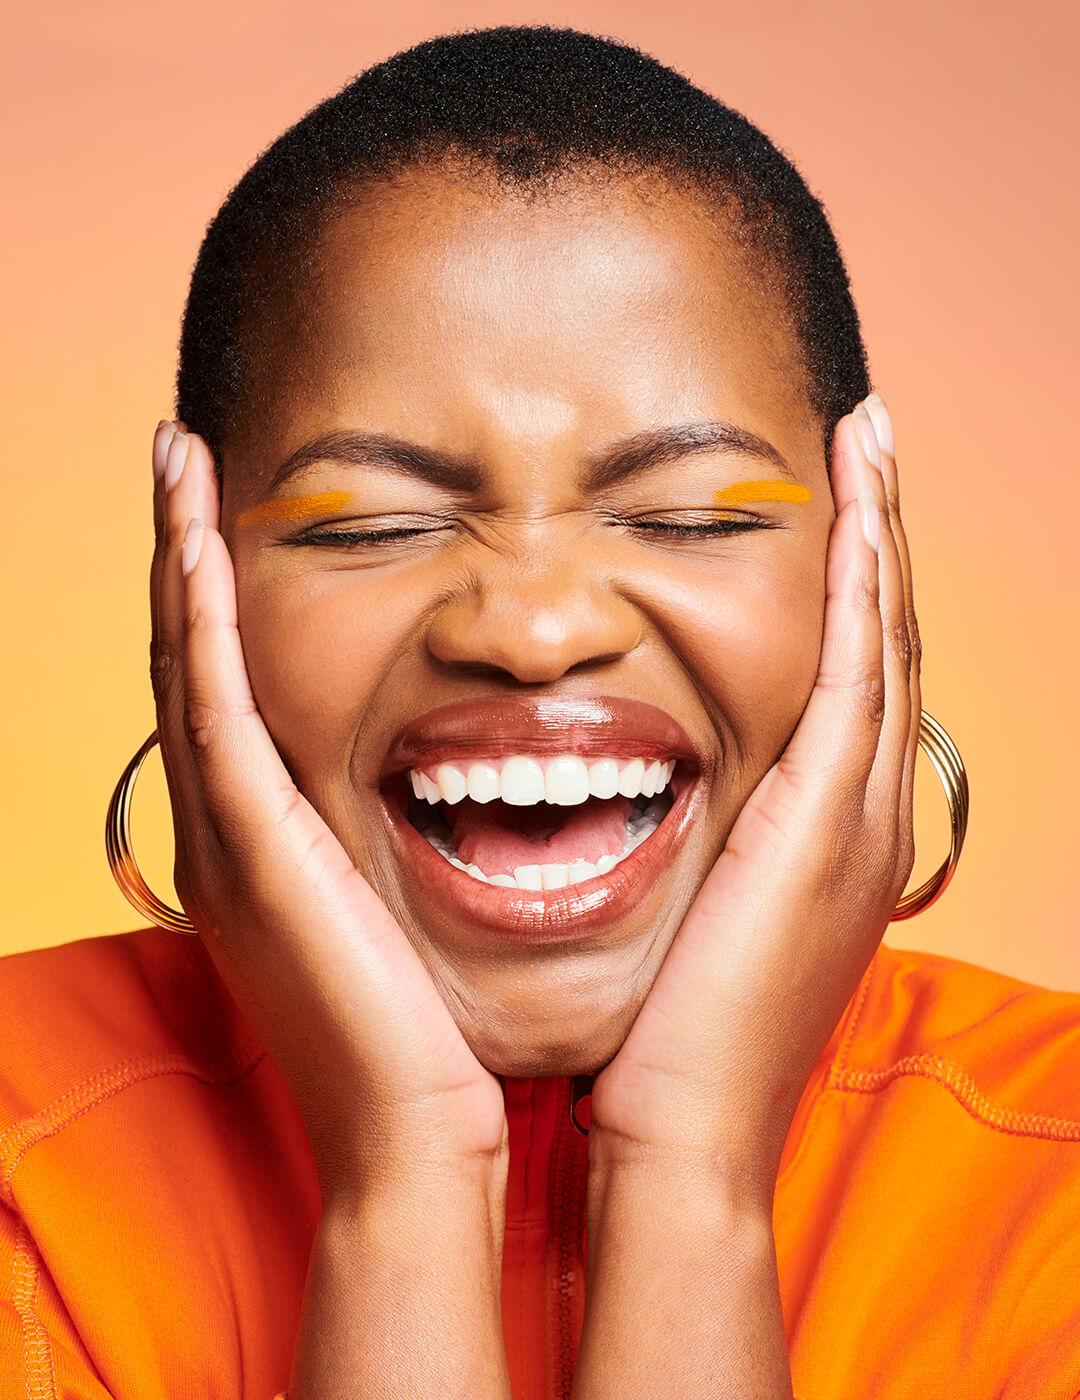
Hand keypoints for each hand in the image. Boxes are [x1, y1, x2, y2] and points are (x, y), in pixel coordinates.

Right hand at [149, 422, 506, 1200]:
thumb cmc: (431, 1031)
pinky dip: (199, 618)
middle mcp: (226, 831)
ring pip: (186, 664)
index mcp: (265, 842)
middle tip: (184, 458)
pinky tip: (197, 536)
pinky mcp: (249, 848)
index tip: (229, 509)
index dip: (219, 596)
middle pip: (190, 660)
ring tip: (178, 461)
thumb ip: (397, 844)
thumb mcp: (404, 913)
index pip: (229, 688)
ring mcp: (225, 839)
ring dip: (178, 557)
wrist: (415, 1140)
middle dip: (182, 554)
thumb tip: (455, 782)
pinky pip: (211, 706)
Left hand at [586, 393, 918, 1198]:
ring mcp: (861, 818)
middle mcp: (866, 815)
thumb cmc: (668, 1039)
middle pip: (885, 644)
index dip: (851, 591)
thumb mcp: (696, 922)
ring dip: (879, 536)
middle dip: (878, 540)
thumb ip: (694, 851)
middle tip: (869, 444)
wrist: (682, 1135)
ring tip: (871, 442)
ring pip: (886, 640)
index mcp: (830, 836)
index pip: (851, 683)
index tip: (833, 507)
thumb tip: (653, 802)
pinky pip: (859, 671)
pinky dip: (862, 586)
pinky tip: (854, 509)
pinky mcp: (828, 822)